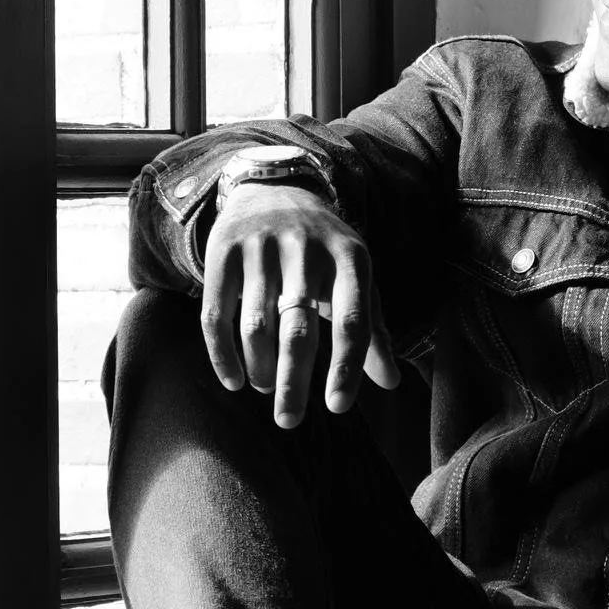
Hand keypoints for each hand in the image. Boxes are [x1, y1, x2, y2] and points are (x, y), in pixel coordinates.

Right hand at [200, 189, 399, 429]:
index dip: (345, 367)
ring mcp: (262, 248)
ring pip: (256, 325)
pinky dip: (222, 354)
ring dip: (260, 367)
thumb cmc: (323, 248)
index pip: (352, 321)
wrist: (272, 186)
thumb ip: (372, 329)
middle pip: (298, 329)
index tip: (336, 407)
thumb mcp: (355, 276)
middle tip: (289, 422)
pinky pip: (216, 313)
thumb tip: (392, 383)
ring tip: (267, 388)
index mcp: (349, 258)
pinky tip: (233, 380)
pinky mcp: (224, 250)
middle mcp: (306, 249)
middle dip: (294, 382)